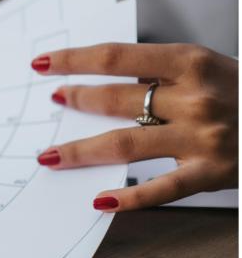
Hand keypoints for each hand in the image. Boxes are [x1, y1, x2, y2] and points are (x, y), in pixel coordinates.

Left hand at [32, 43, 237, 210]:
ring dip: (82, 150)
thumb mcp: (210, 67)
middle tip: (52, 101)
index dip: (74, 59)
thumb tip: (105, 78)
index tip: (43, 63)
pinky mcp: (213, 174)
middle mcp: (194, 97)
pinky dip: (129, 198)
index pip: (115, 57)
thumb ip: (163, 71)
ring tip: (51, 155)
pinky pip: (162, 189)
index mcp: (191, 61)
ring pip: (125, 144)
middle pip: (117, 99)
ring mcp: (203, 138)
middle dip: (76, 100)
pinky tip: (100, 201)